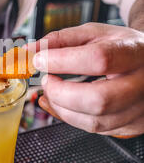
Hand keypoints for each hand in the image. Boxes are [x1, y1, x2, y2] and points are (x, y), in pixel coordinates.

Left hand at [30, 22, 143, 136]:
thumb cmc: (121, 47)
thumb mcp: (95, 33)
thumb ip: (62, 39)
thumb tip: (30, 51)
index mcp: (133, 52)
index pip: (99, 59)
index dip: (63, 61)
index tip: (40, 59)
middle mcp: (141, 83)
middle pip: (98, 99)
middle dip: (60, 93)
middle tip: (46, 81)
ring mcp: (138, 109)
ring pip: (95, 121)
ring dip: (62, 108)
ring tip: (52, 91)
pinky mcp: (131, 125)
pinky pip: (95, 130)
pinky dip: (70, 118)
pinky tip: (60, 104)